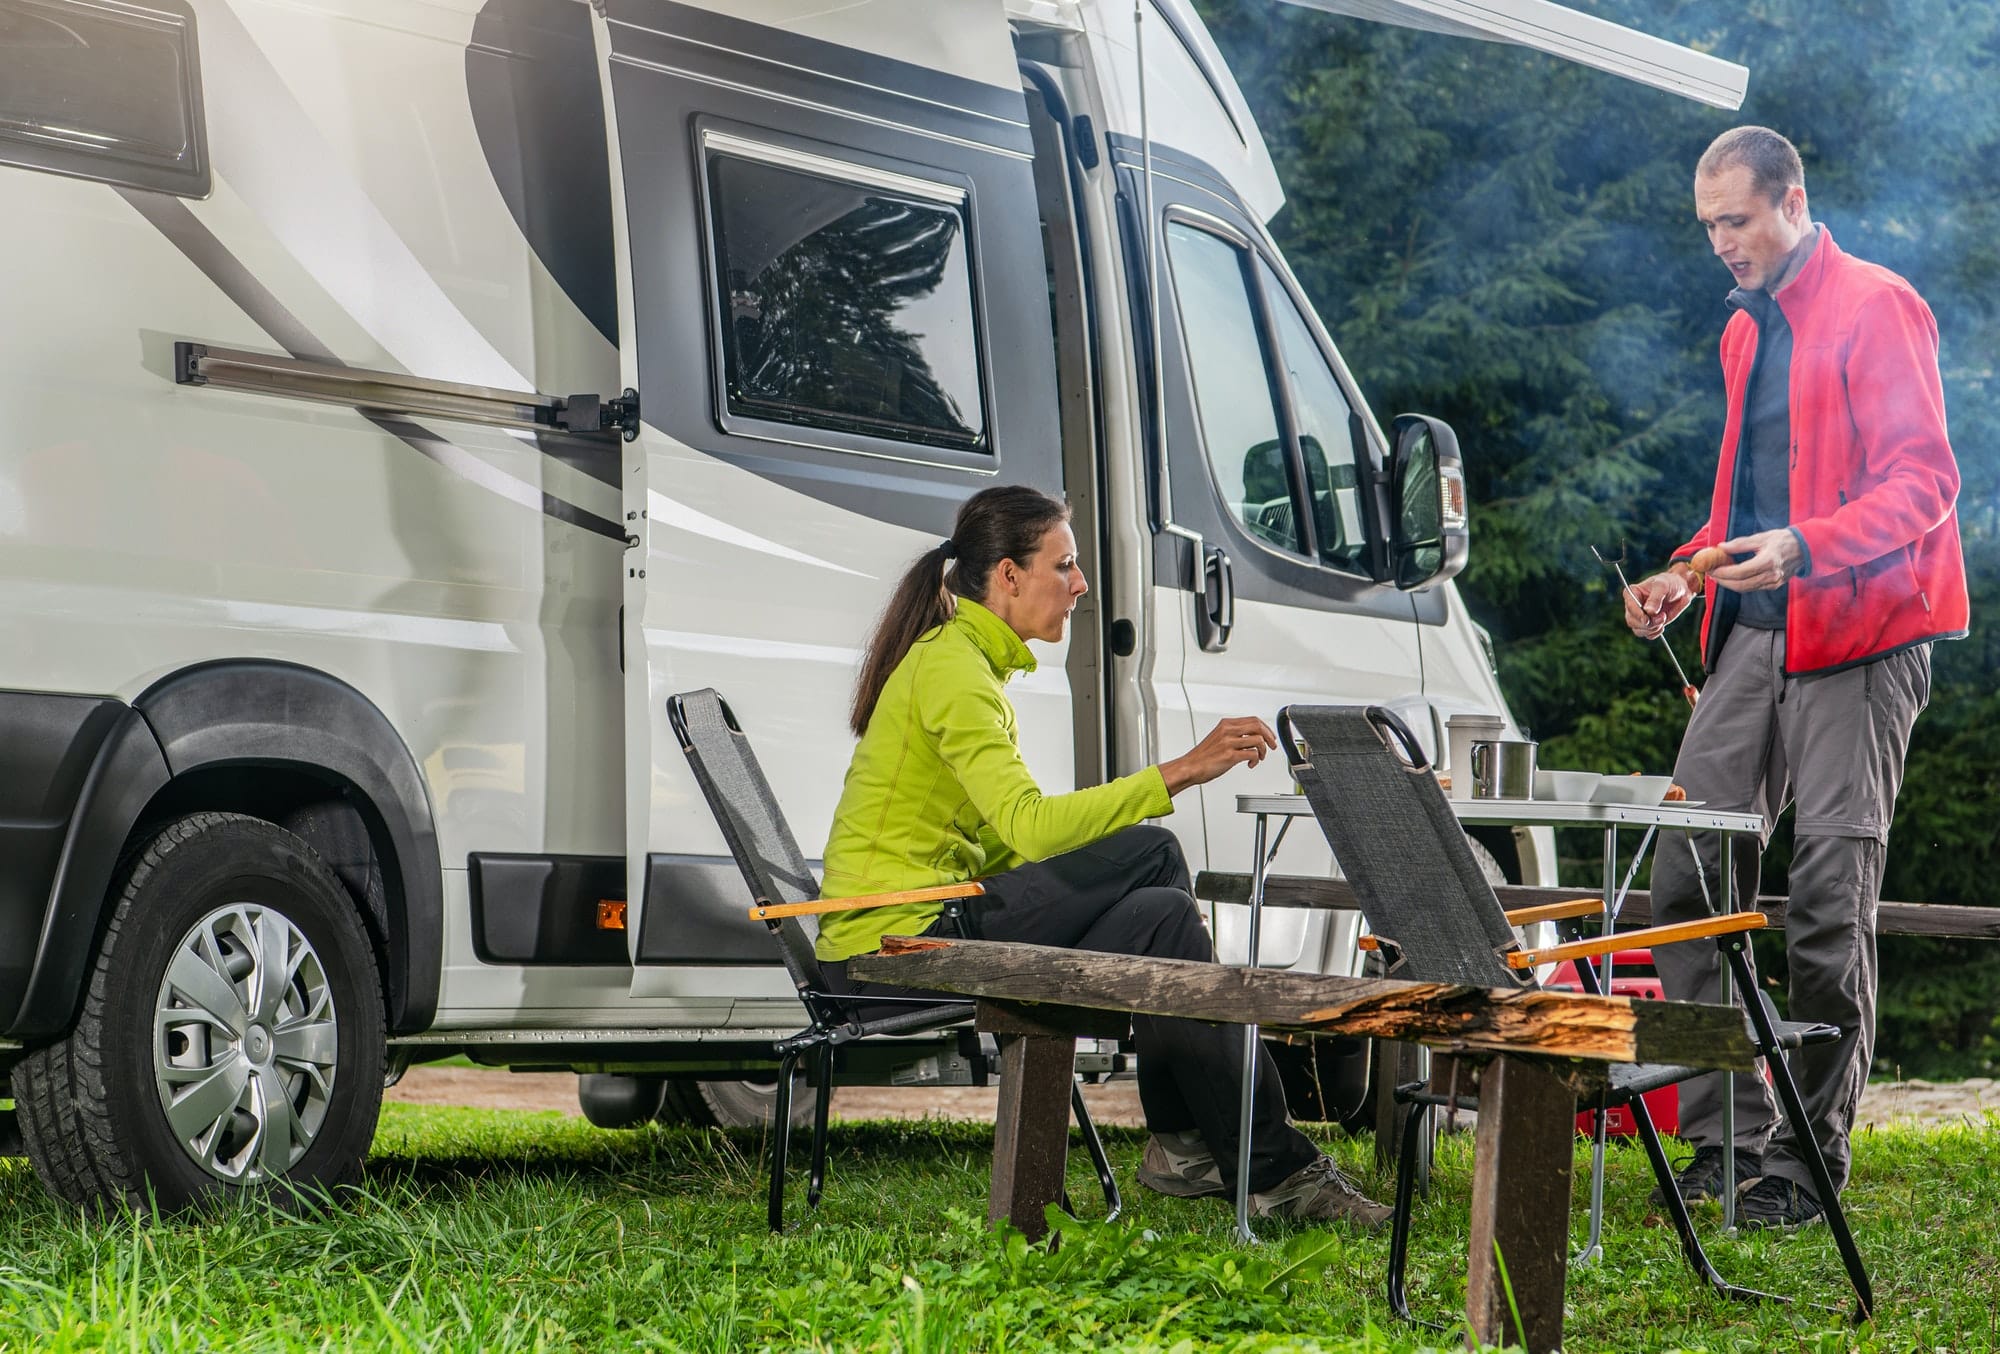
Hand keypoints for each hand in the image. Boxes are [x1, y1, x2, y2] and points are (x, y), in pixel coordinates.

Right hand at [1160, 716, 1278, 794]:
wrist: (1190, 767)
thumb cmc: (1203, 756)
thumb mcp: (1219, 737)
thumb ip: (1234, 734)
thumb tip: (1252, 737)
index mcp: (1225, 724)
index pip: (1253, 720)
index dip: (1266, 728)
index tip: (1270, 736)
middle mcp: (1227, 731)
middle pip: (1258, 726)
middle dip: (1269, 737)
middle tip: (1272, 746)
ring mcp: (1228, 743)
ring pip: (1258, 740)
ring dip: (1263, 751)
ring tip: (1259, 758)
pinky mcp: (1230, 755)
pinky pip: (1252, 754)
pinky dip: (1256, 760)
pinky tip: (1250, 764)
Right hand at [1622, 568, 1692, 640]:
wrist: (1680, 590)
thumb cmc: (1670, 583)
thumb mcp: (1663, 586)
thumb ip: (1655, 598)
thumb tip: (1648, 612)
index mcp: (1632, 593)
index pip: (1630, 606)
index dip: (1637, 614)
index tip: (1647, 619)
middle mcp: (1634, 606)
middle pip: (1632, 621)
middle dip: (1647, 624)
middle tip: (1661, 618)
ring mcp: (1641, 617)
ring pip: (1638, 630)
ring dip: (1652, 629)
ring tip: (1663, 619)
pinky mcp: (1649, 625)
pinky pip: (1647, 635)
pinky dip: (1655, 633)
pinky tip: (1662, 626)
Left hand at [1708, 529, 1803, 592]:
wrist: (1805, 548)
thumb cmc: (1783, 540)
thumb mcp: (1761, 537)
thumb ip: (1739, 544)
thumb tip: (1721, 547)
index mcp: (1768, 561)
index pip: (1740, 572)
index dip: (1723, 572)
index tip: (1712, 568)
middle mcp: (1772, 575)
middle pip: (1741, 584)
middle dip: (1723, 581)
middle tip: (1711, 573)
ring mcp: (1774, 582)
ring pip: (1746, 588)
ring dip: (1729, 584)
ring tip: (1718, 576)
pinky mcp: (1775, 586)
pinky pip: (1753, 588)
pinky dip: (1740, 584)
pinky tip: (1732, 577)